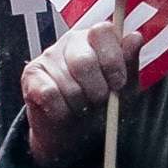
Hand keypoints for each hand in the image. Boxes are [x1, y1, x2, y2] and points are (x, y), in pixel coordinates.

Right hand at [21, 21, 141, 167]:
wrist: (74, 136)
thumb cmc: (102, 106)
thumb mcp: (124, 87)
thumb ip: (129, 62)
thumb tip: (136, 38)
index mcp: (96, 39)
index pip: (102, 31)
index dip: (112, 59)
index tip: (118, 83)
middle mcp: (71, 42)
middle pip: (84, 61)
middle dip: (96, 90)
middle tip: (99, 101)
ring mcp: (49, 56)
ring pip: (68, 83)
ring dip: (79, 105)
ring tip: (81, 108)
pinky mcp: (31, 74)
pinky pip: (49, 94)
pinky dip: (61, 111)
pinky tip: (64, 112)